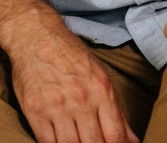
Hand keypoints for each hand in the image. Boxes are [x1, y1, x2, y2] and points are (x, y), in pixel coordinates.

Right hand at [9, 25, 138, 142]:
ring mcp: (56, 105)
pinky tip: (59, 142)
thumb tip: (132, 140)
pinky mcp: (34, 108)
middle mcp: (80, 99)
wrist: (36, 35)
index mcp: (101, 91)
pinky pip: (46, 142)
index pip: (115, 135)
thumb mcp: (100, 76)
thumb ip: (116, 111)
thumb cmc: (69, 55)